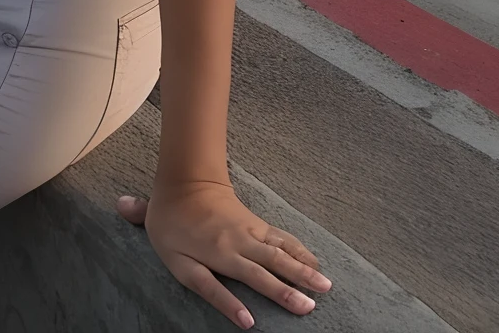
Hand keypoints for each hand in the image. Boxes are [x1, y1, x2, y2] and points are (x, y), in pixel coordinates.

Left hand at [118, 180, 331, 325]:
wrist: (185, 179)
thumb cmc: (174, 225)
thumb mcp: (178, 260)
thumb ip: (207, 288)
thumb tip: (241, 317)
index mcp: (223, 253)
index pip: (248, 279)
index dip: (252, 299)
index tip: (260, 321)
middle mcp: (243, 242)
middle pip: (274, 264)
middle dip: (295, 285)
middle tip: (313, 305)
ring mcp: (253, 230)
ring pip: (283, 249)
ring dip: (304, 266)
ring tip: (325, 284)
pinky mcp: (257, 224)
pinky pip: (283, 238)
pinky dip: (300, 250)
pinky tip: (314, 261)